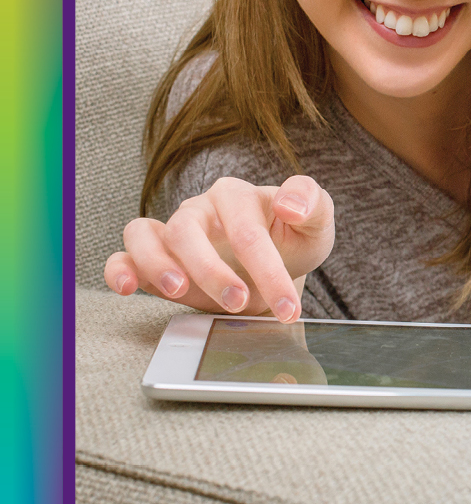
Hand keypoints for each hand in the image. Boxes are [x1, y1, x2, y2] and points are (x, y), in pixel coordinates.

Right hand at [103, 176, 334, 322]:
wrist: (279, 262)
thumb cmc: (294, 239)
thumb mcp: (317, 222)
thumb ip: (312, 203)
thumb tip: (288, 203)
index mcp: (237, 195)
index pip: (246, 230)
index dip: (268, 270)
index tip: (288, 307)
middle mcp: (199, 210)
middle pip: (188, 230)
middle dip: (212, 272)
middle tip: (239, 303)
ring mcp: (173, 231)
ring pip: (146, 235)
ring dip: (158, 264)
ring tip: (179, 291)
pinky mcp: (155, 257)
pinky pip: (124, 254)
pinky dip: (120, 268)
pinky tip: (129, 287)